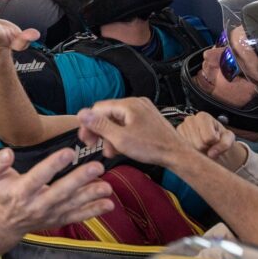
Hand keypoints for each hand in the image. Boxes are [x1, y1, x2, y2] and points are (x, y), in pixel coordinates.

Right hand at [0, 146, 113, 238]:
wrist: (4, 223)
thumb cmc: (0, 194)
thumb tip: (7, 153)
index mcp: (21, 191)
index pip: (38, 177)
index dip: (53, 165)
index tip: (68, 152)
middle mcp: (37, 205)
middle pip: (61, 191)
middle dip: (80, 180)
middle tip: (96, 167)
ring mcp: (50, 214)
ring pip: (73, 205)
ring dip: (91, 196)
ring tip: (107, 187)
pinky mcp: (59, 220)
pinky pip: (77, 216)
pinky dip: (94, 211)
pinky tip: (108, 204)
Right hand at [77, 98, 194, 169]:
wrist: (176, 155)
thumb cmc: (153, 147)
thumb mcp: (120, 138)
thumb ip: (99, 125)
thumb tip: (81, 113)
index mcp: (128, 104)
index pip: (98, 109)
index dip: (89, 124)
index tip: (85, 138)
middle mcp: (136, 104)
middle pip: (107, 114)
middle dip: (99, 131)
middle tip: (93, 145)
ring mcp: (142, 111)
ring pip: (117, 121)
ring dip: (110, 136)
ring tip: (110, 151)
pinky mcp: (147, 119)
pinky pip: (127, 124)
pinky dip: (121, 135)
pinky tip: (120, 148)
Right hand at [177, 112, 244, 170]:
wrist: (212, 140)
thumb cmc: (219, 137)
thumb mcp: (228, 138)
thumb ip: (224, 144)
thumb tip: (211, 153)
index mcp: (203, 116)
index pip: (209, 138)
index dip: (214, 142)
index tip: (215, 140)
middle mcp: (189, 120)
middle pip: (199, 145)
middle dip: (206, 148)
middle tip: (208, 144)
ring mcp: (180, 128)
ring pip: (191, 149)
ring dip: (198, 151)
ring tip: (202, 145)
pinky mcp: (175, 137)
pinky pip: (183, 151)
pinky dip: (191, 151)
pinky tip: (194, 146)